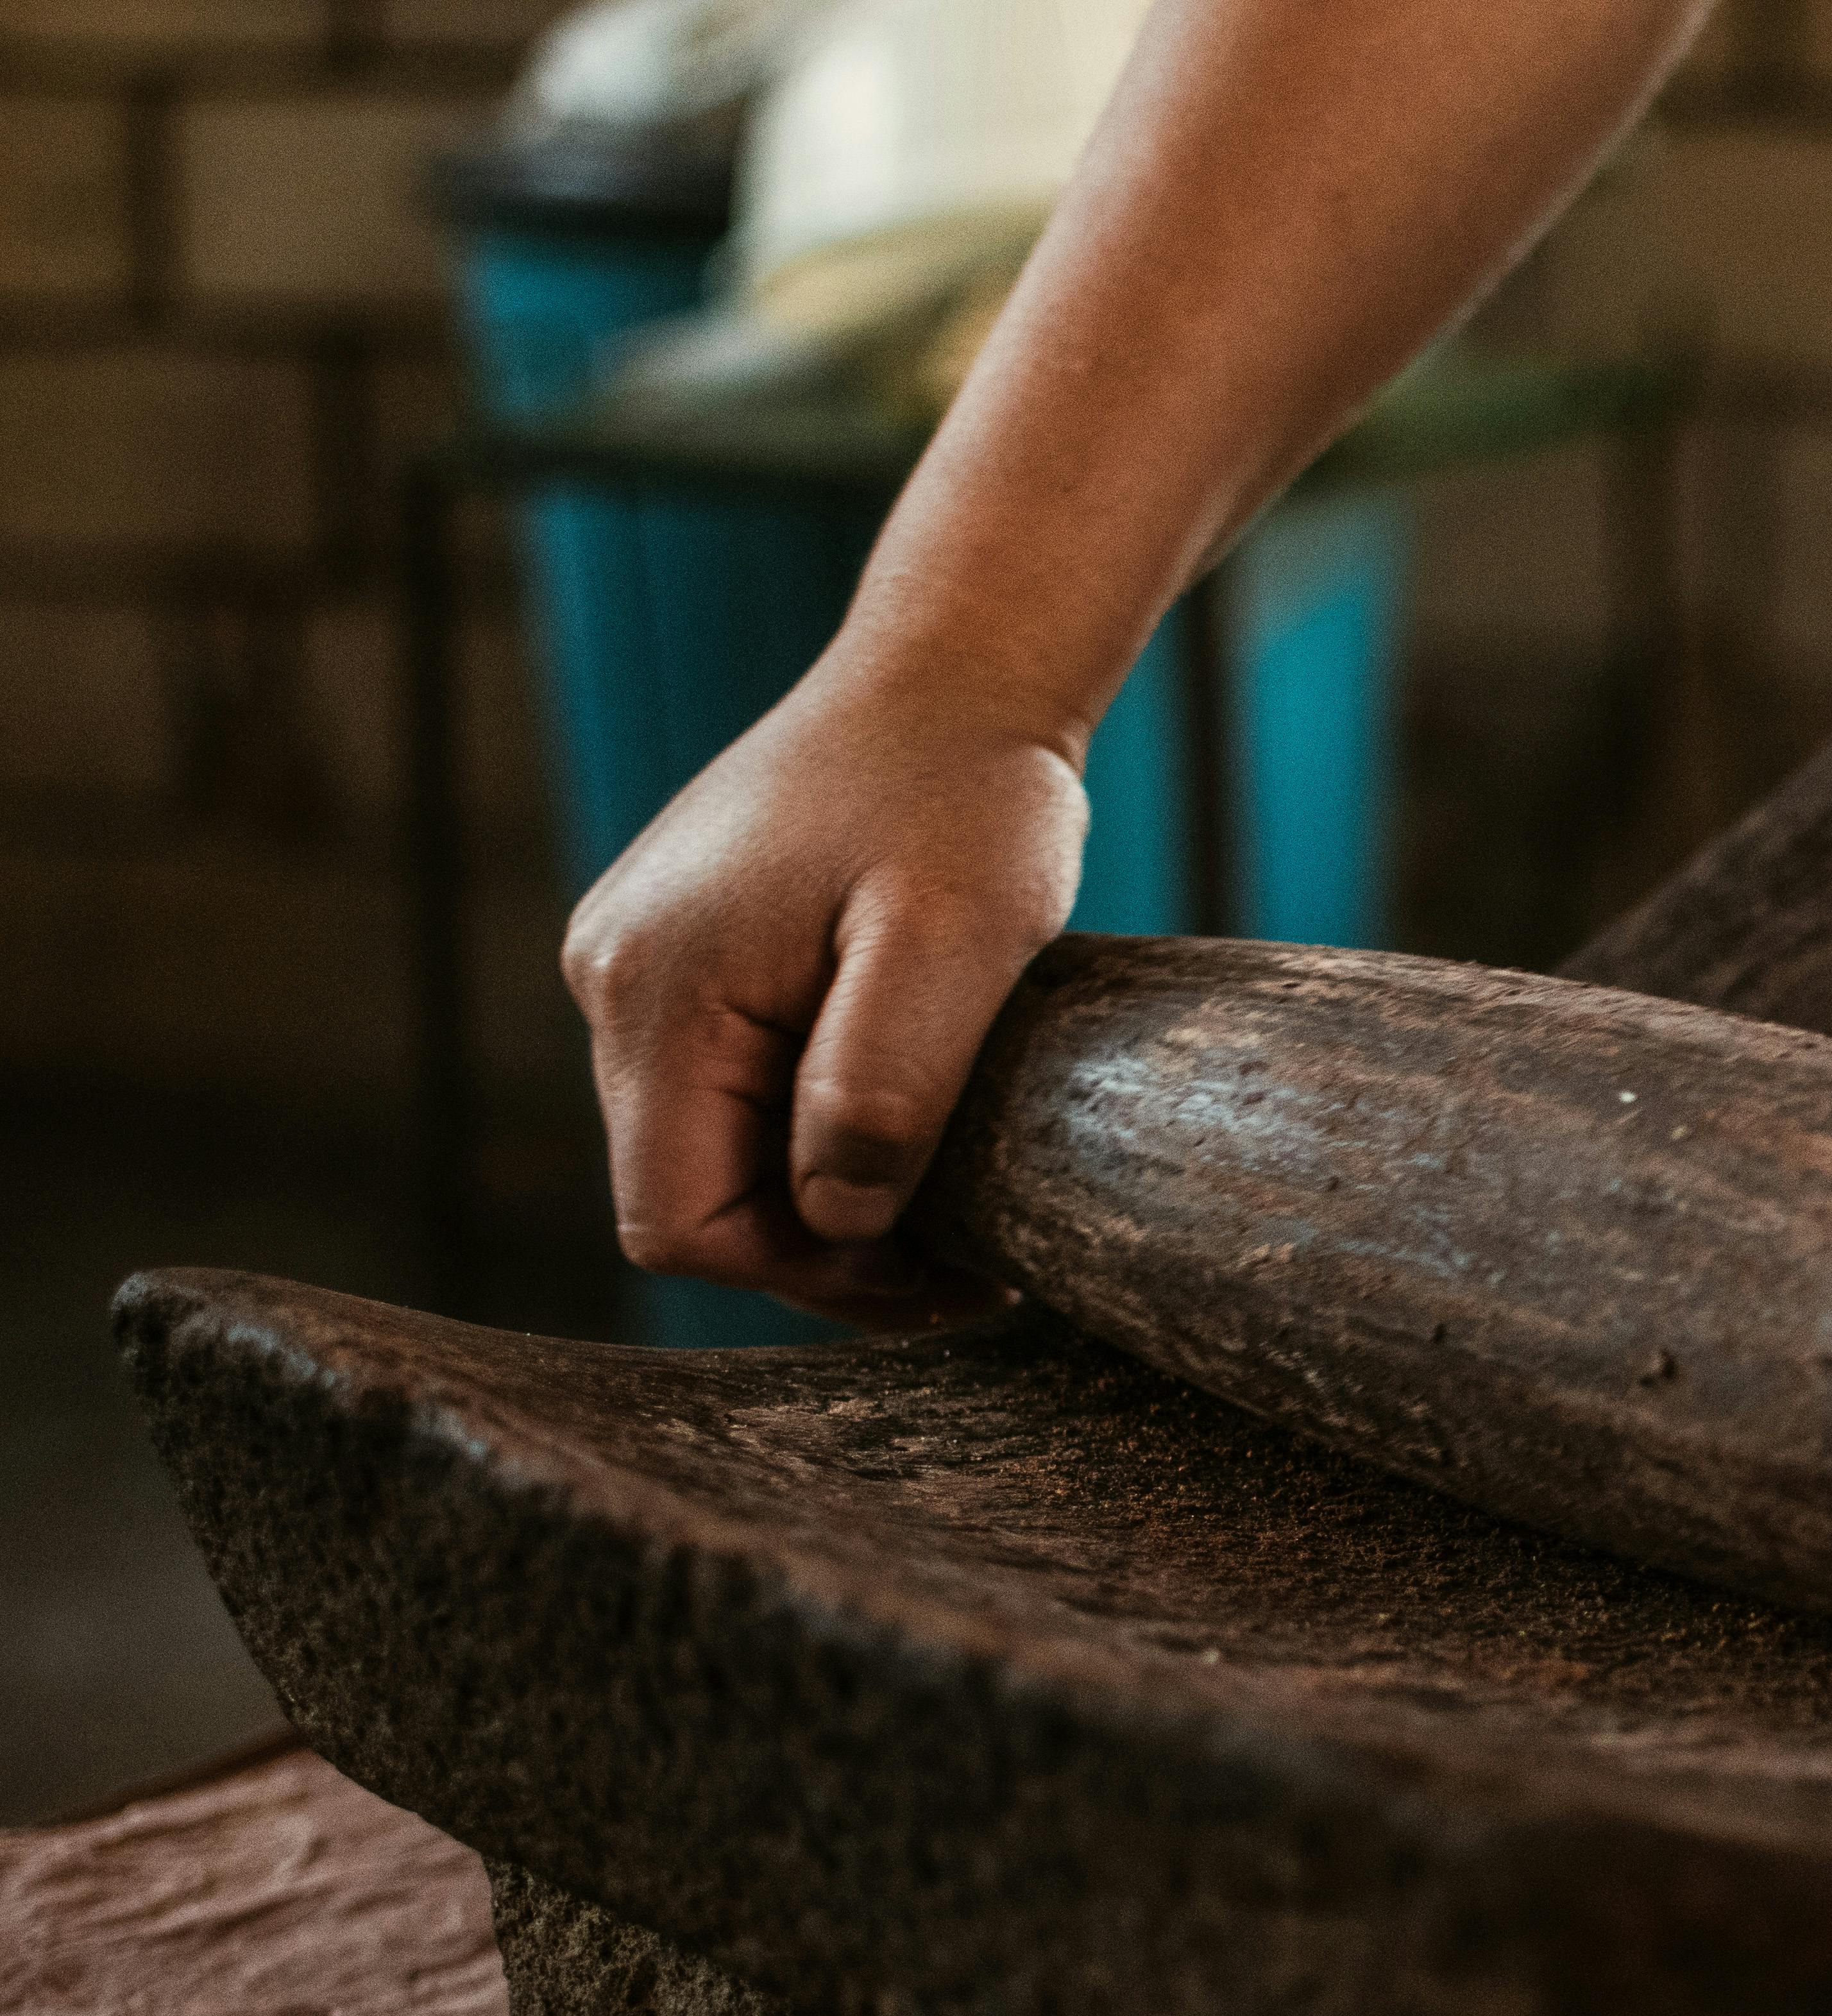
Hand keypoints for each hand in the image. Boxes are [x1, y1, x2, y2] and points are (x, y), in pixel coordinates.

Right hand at [560, 663, 1084, 1326]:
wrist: (952, 679)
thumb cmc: (966, 796)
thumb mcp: (956, 944)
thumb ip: (880, 1088)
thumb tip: (833, 1219)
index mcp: (655, 992)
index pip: (676, 1224)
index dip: (803, 1271)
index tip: (937, 1269)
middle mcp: (613, 983)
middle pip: (690, 1197)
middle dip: (824, 1242)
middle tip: (968, 1253)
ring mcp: (640, 967)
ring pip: (713, 1151)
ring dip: (827, 1188)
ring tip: (952, 1183)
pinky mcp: (685, 956)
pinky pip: (730, 1090)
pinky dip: (816, 1126)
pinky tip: (909, 1113)